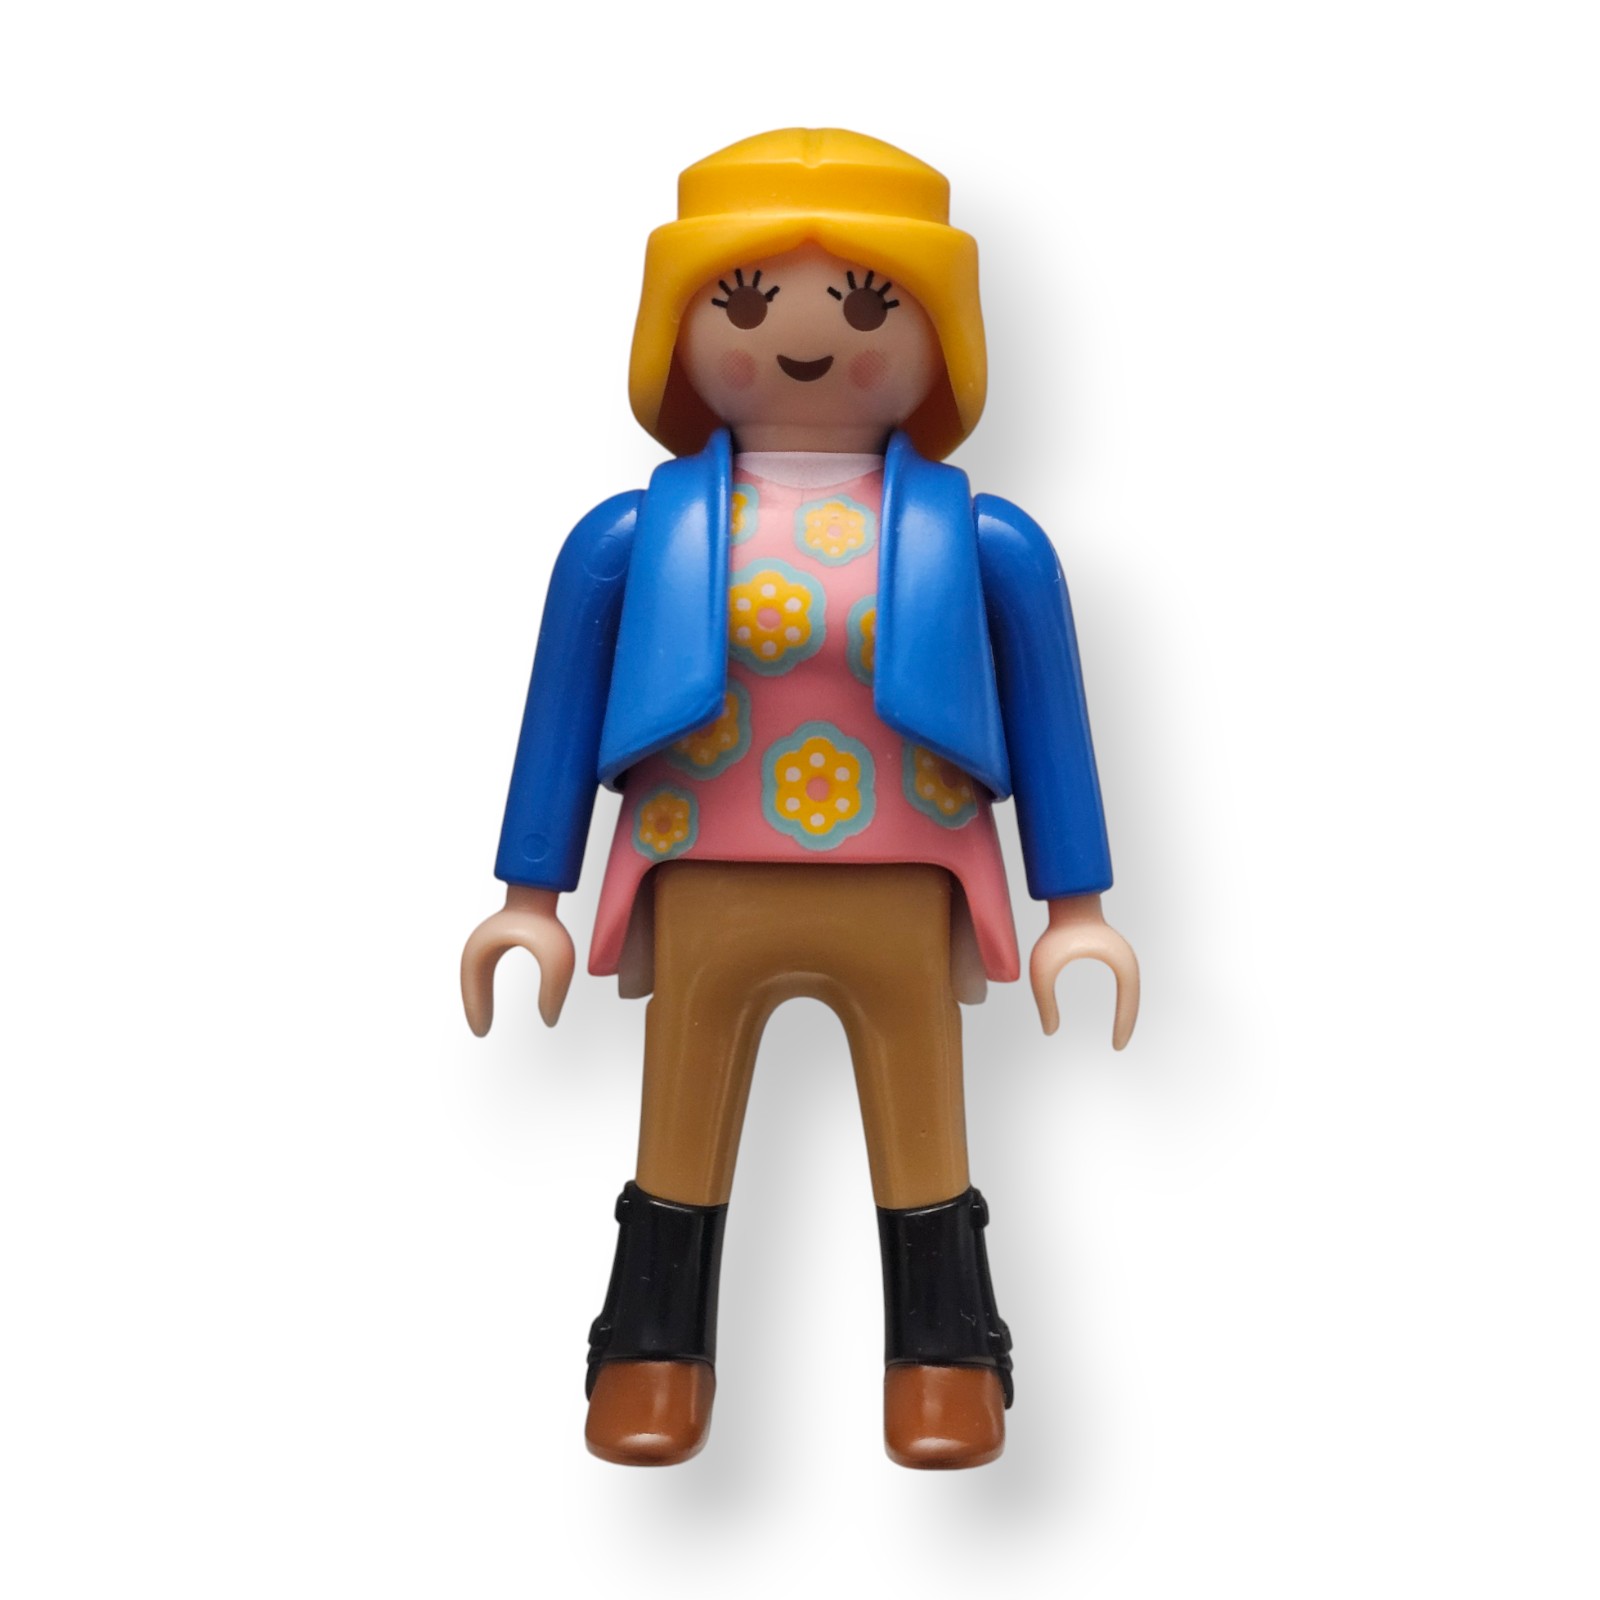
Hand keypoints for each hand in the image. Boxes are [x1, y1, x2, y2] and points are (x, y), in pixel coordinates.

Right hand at [460, 886, 574, 1034]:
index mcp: (486, 947)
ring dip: (478, 997)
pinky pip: (485, 968)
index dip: (475, 1009)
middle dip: (475, 1006)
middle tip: (481, 1030)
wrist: (541, 893)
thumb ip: (555, 990)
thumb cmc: (546, 921)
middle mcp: (481, 944)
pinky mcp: (497, 939)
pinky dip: (484, 987)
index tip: (482, 1031)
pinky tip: (492, 1000)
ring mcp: (488, 940)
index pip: (473, 984)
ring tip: (485, 1021)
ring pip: (475, 975)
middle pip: (471, 981)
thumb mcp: (557, 961)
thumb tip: (550, 1020)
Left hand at [1029, 894, 1139, 1049]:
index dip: (1125, 1024)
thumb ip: (1043, 1000)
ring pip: (1131, 992)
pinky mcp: (1116, 955)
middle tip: (1119, 1047)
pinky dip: (1123, 1001)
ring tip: (1119, 1036)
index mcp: (1120, 962)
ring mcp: (1123, 956)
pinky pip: (1125, 984)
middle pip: (1134, 999)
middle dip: (1128, 1023)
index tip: (1117, 1046)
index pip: (1130, 1001)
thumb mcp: (1044, 969)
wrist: (1067, 902)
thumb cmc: (1055, 932)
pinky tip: (1115, 1015)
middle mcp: (1127, 960)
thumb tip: (1049, 1031)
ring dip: (1127, 1012)